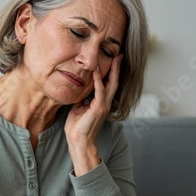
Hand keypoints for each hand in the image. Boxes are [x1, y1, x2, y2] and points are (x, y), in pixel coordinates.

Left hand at [64, 54, 122, 174]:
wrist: (78, 140)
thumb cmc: (77, 126)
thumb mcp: (78, 107)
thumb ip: (81, 98)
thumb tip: (79, 89)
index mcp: (101, 102)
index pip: (108, 84)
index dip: (110, 72)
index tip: (112, 60)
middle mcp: (105, 103)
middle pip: (114, 81)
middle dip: (117, 68)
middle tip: (119, 55)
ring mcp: (103, 105)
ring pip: (111, 84)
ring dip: (112, 70)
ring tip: (114, 58)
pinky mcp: (98, 108)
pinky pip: (100, 91)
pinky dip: (98, 80)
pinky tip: (96, 71)